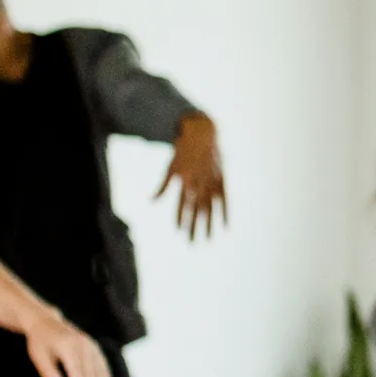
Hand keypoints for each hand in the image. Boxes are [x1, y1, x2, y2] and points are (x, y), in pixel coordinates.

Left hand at [24, 313, 112, 376]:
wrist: (47, 322)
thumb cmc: (39, 342)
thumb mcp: (38, 355)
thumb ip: (48, 372)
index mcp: (69, 346)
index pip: (77, 372)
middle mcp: (84, 345)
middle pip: (91, 375)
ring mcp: (93, 346)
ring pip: (101, 373)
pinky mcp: (96, 350)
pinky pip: (104, 369)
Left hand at [158, 113, 227, 239]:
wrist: (202, 134)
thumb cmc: (183, 151)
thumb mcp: (171, 167)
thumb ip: (163, 186)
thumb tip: (150, 200)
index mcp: (186, 180)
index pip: (182, 204)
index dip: (180, 218)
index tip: (179, 231)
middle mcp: (200, 183)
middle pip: (197, 210)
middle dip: (194, 226)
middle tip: (192, 242)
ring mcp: (212, 182)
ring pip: (211, 207)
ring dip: (209, 224)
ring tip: (208, 238)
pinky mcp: (221, 180)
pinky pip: (224, 200)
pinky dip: (225, 213)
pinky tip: (225, 225)